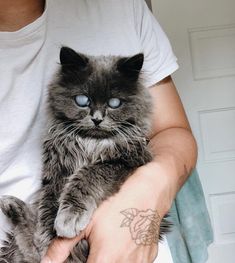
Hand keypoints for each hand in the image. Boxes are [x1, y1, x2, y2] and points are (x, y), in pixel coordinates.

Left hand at [41, 161, 173, 262]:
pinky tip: (121, 243)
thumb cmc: (119, 201)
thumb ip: (63, 245)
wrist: (150, 190)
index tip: (82, 257)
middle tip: (92, 250)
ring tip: (107, 245)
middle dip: (94, 261)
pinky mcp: (150, 257)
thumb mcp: (87, 220)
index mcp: (106, 260)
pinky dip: (124, 259)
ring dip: (110, 260)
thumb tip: (47, 262)